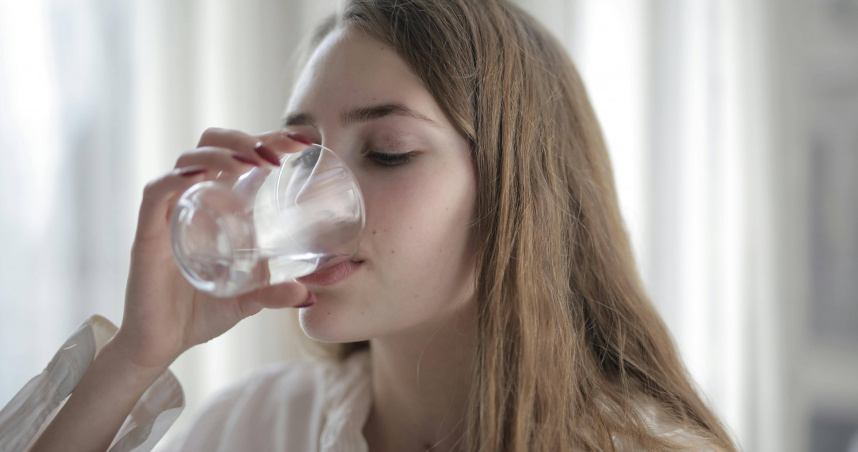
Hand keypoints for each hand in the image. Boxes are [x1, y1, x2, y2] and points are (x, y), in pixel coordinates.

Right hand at [113, 128, 310, 370]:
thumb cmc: (200, 312)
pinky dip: (177, 178)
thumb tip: (310, 294)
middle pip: (212, 144)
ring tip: (252, 163)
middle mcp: (192, 200)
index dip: (269, 139)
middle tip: (277, 155)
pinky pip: (157, 193)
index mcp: (217, 204)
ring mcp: (168, 213)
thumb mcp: (248, 300)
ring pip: (188, 159)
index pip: (240, 154)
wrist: (160, 345)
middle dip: (245, 138)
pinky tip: (202, 176)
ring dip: (221, 153)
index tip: (303, 142)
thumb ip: (276, 293)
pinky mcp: (147, 233)